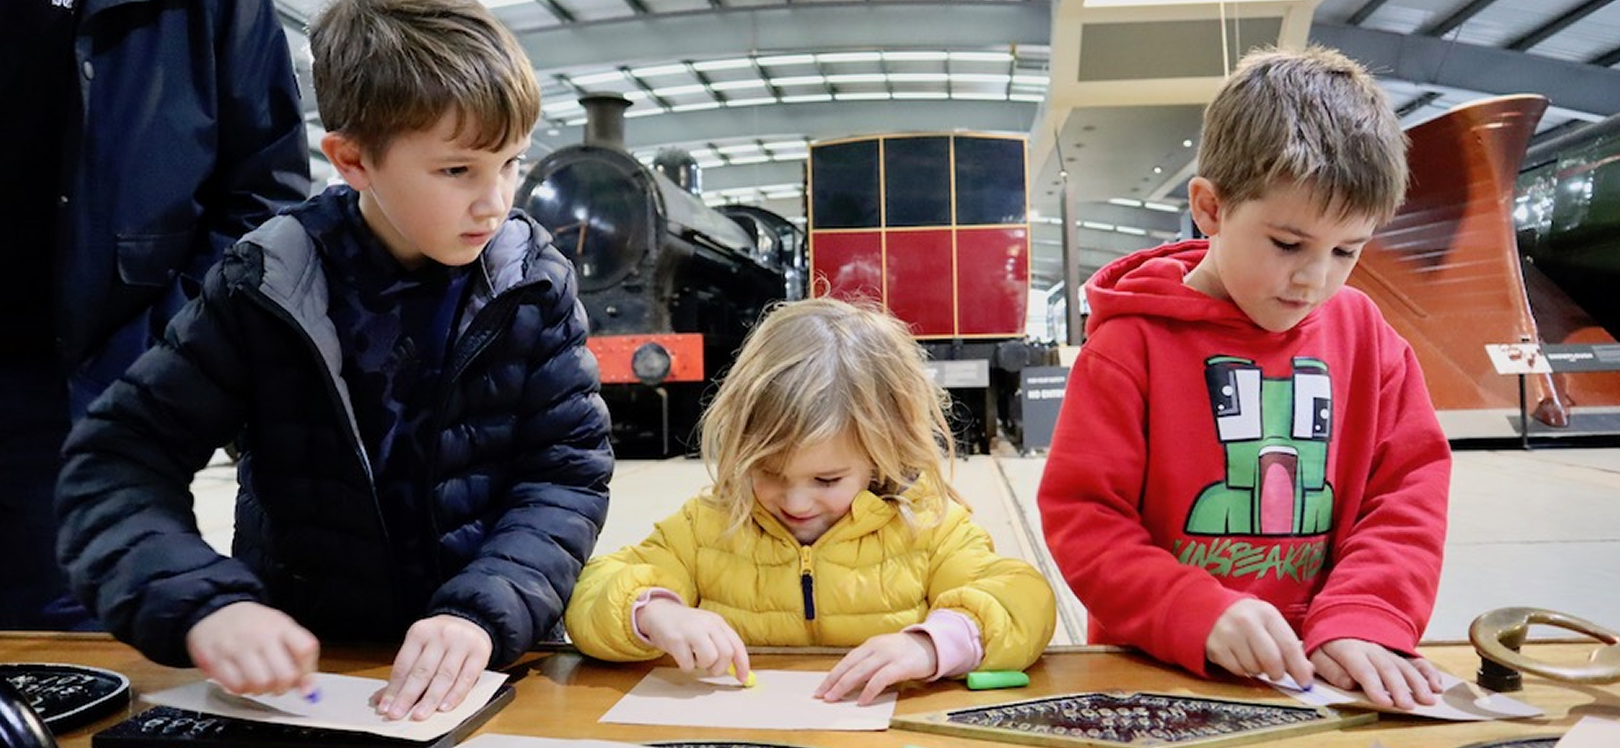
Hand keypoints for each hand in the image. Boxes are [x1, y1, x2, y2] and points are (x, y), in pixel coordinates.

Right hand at [186, 601, 318, 696]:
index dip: (308, 671)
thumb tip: (308, 690)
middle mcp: (259, 635)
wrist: (217, 611)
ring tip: (258, 682)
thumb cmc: (253, 625)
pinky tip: (242, 680)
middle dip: (284, 687)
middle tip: (278, 685)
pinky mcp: (215, 658)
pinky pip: (236, 686)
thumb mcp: (281, 629)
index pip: (305, 649)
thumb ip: (298, 656)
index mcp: (280, 626)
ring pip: (260, 684)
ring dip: (262, 690)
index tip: (303, 680)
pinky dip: (242, 689)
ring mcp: (236, 646)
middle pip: (285, 675)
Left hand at [374, 615, 492, 720]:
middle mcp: (441, 635)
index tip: (386, 707)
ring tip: (419, 715)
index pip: (404, 665)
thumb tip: (381, 700)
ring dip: (430, 699)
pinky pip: (466, 678)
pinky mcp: (479, 653)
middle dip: (408, 695)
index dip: (394, 688)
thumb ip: (403, 673)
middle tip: (397, 714)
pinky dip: (455, 695)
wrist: (470, 621)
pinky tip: (444, 707)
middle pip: (422, 671)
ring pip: (444, 676)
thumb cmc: (440, 640)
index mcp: (420, 632)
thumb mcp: (419, 648)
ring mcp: (461, 643)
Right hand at [637, 599, 749, 681]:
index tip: (742, 679)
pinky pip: (688, 664)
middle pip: (726, 654)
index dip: (742, 664)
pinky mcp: (676, 639)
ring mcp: (691, 630)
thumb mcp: (706, 628)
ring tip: (694, 658)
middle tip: (710, 668)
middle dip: (720, 668)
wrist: (658, 613)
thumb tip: (736, 669)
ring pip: (709, 659)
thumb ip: (721, 644)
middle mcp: (707, 624)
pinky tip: (681, 656)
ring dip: (702, 666)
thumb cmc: (685, 626)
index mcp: (717, 622)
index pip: (737, 645)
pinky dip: (686, 666)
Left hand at [814, 631, 935, 705]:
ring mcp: (889, 655)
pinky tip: (862, 700)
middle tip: (822, 695)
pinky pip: (881, 679)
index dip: (832, 675)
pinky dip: (869, 690)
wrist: (933, 645)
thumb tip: (848, 682)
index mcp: (870, 644)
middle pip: (850, 666)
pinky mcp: (901, 666)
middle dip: (834, 681)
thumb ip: (868, 663)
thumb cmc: (905, 653)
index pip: (846, 660)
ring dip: (845, 686)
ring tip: (835, 698)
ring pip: (861, 672)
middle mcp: (877, 648)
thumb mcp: (883, 653)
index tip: (821, 688)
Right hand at [1204, 599, 1313, 687]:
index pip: (1288, 645)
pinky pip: (1238, 671)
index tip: (1305, 682)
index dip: (1299, 667)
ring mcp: (1228, 634)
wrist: (1214, 611)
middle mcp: (1246, 622)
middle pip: (1271, 660)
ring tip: (1255, 659)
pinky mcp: (1216, 647)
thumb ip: (1289, 647)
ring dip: (1259, 670)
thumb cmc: (1250, 621)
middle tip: (1276, 673)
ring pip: (1254, 668)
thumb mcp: (1271, 625)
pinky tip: (1241, 659)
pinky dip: (1244, 671)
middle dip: (1278, 673)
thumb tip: (1306, 673)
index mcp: (1266, 614)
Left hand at [1310, 638, 1442, 709]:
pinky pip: (1416, 661)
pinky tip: (1437, 685)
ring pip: (1405, 666)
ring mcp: (1388, 650)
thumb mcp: (1318, 656)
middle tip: (1408, 706)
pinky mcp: (1399, 653)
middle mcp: (1372, 649)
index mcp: (1350, 649)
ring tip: (1427, 700)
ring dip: (1418, 683)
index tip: (1384, 702)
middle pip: (1388, 669)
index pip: (1363, 669)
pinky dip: (1428, 672)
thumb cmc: (1328, 646)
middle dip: (1399, 688)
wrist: (1339, 621)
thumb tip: (1348, 684)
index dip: (1374, 686)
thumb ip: (1330, 670)